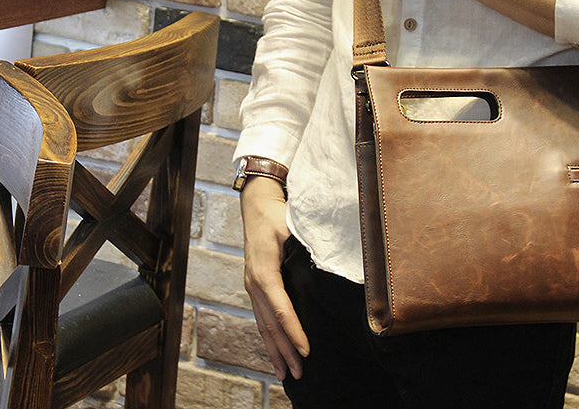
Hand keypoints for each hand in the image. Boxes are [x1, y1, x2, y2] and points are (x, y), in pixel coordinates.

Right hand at [241, 177, 308, 379]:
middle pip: (270, 324)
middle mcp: (254, 283)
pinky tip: (276, 351)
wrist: (255, 205)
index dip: (293, 331)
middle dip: (285, 349)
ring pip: (263, 325)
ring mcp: (252, 286)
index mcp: (264, 272)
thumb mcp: (291, 226)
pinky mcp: (254, 286)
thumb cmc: (275, 215)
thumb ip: (307, 244)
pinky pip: (261, 317)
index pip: (281, 308)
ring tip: (287, 372)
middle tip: (299, 372)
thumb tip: (327, 258)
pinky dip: (269, 337)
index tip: (306, 349)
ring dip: (275, 349)